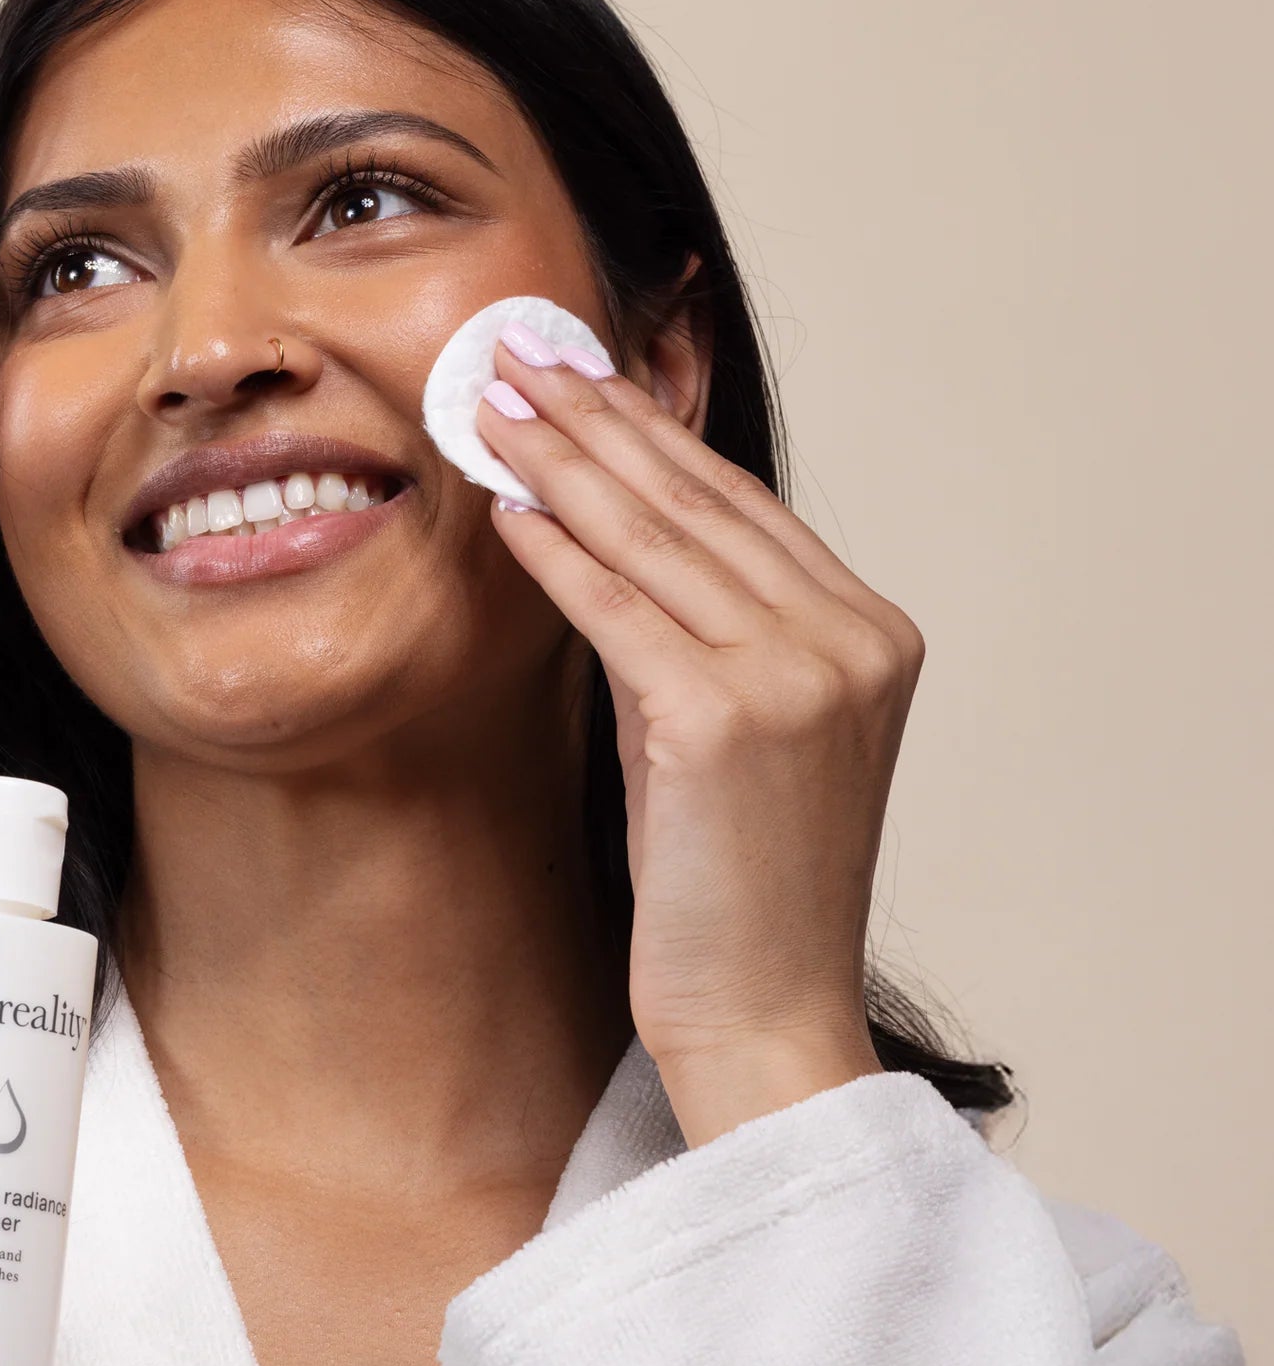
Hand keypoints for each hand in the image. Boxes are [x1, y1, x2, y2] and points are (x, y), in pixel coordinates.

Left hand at [477, 320, 922, 1147]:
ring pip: (654, 540)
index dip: (652, 435)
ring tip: (493, 402)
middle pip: (696, 503)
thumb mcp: (730, 734)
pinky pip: (617, 609)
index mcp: (873, 635)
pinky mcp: (726, 717)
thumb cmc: (740, 884)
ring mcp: (798, 673)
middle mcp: (850, 639)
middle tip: (518, 355)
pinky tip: (505, 503)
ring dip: (561, 461)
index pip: (741, 507)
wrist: (765, 1011)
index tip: (584, 379)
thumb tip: (597, 535)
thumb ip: (692, 632)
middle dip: (595, 419)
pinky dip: (555, 553)